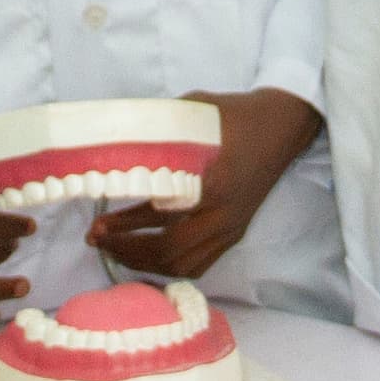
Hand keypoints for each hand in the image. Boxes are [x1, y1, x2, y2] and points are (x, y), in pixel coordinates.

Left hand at [92, 88, 319, 280]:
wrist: (282, 125)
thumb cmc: (234, 115)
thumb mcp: (190, 115)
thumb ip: (156, 132)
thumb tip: (111, 143)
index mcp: (212, 186)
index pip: (161, 220)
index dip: (125, 227)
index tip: (97, 226)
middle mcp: (224, 216)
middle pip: (170, 253)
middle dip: (128, 252)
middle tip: (98, 240)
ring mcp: (231, 228)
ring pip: (184, 265)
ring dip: (145, 263)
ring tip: (116, 249)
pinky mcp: (235, 232)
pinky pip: (199, 263)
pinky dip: (168, 264)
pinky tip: (146, 255)